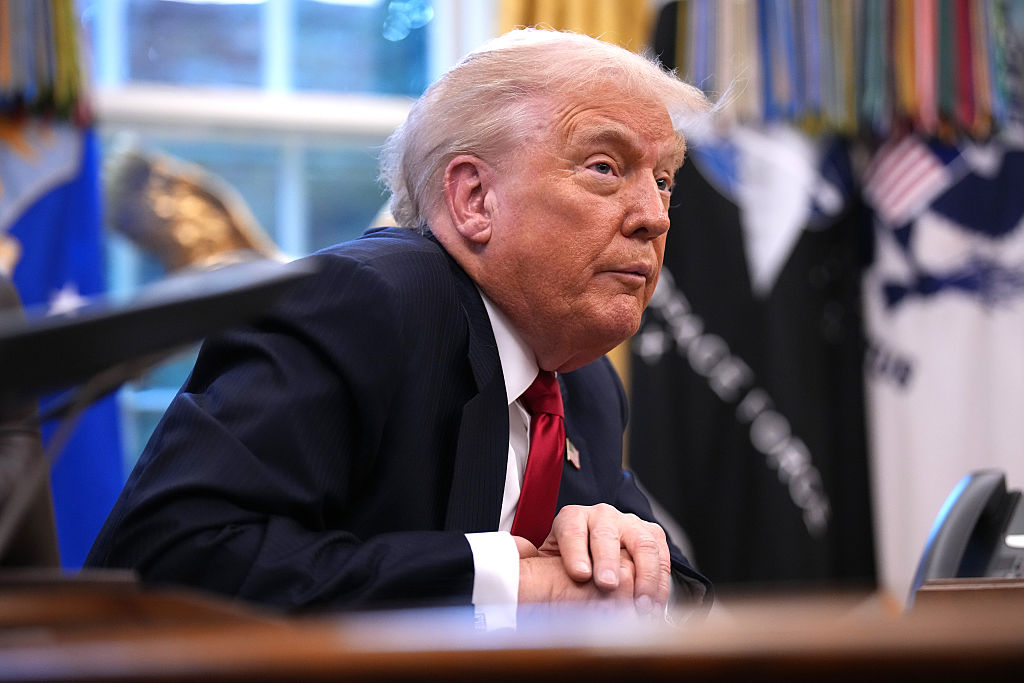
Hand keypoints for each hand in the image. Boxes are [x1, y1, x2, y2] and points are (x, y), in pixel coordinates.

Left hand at [517, 503, 671, 613]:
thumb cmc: (566, 563)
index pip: (571, 528)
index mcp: (572, 518)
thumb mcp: (547, 560)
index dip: (575, 550)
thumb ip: (531, 559)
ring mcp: (630, 523)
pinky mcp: (652, 535)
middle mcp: (602, 515)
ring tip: (639, 603)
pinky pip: (662, 556)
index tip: (579, 575)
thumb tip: (516, 551)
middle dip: (607, 559)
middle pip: (606, 532)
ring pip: (641, 543)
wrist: (597, 554)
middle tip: (606, 585)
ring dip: (643, 574)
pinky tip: (655, 605)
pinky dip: (661, 582)